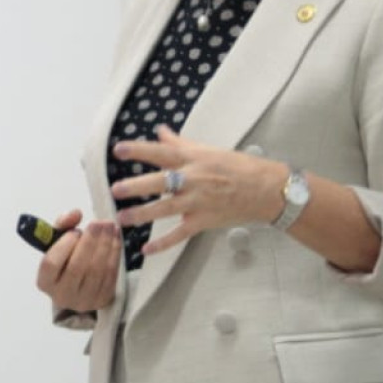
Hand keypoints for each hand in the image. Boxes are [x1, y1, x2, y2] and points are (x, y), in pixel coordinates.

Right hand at [34, 209, 119, 313]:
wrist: (80, 288)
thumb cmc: (65, 261)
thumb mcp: (57, 242)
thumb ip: (62, 225)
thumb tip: (76, 213)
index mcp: (45, 282)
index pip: (51, 264)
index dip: (64, 246)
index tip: (75, 231)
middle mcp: (62, 295)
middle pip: (77, 267)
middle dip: (90, 241)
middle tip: (99, 222)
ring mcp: (84, 301)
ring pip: (97, 270)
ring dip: (106, 245)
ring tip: (110, 226)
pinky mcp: (102, 300)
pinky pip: (111, 274)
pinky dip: (114, 253)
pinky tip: (116, 238)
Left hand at [111, 127, 285, 255]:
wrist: (266, 190)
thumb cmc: (238, 167)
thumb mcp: (209, 150)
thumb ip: (180, 143)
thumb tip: (160, 131)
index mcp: (193, 159)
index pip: (162, 152)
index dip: (139, 150)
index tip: (118, 149)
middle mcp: (193, 179)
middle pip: (161, 182)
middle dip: (137, 186)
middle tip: (116, 189)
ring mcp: (198, 202)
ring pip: (166, 209)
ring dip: (143, 214)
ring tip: (122, 218)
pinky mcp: (203, 221)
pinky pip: (180, 234)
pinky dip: (163, 244)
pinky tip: (146, 250)